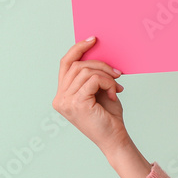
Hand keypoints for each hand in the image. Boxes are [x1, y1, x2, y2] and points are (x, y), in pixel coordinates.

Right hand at [52, 36, 128, 155]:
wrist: (114, 138)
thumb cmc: (108, 116)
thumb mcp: (99, 91)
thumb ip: (93, 75)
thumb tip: (98, 54)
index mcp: (62, 94)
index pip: (65, 64)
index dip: (78, 49)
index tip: (93, 39)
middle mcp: (60, 98)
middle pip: (76, 65)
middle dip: (100, 64)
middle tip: (117, 73)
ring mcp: (66, 102)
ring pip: (86, 71)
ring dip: (107, 75)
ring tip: (117, 85)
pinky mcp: (77, 104)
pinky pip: (94, 80)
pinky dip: (108, 82)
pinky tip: (115, 93)